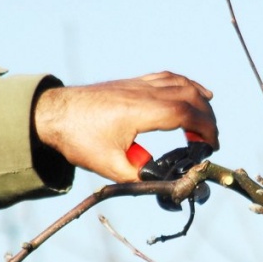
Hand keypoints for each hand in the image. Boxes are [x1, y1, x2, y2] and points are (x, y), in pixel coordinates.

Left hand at [33, 71, 218, 181]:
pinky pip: (168, 78)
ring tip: (206, 122)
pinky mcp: (133, 83)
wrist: (51, 113)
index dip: (205, 129)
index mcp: (140, 111)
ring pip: (181, 83)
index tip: (211, 146)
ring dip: (200, 101)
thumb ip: (140, 175)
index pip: (186, 113)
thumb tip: (165, 183)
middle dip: (207, 118)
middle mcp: (143, 92)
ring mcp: (139, 84)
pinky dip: (186, 85)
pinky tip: (194, 92)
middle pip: (190, 96)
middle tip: (209, 141)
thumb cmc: (77, 138)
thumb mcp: (110, 166)